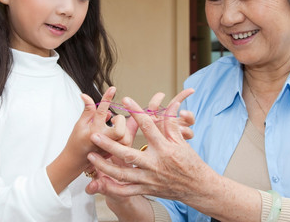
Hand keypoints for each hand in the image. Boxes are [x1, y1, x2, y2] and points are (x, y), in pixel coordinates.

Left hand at [86, 88, 208, 203]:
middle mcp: (155, 164)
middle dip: (110, 145)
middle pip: (129, 154)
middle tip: (94, 135)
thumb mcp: (181, 141)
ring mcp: (149, 179)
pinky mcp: (146, 190)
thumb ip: (171, 123)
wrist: (197, 188)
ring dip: (105, 166)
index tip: (126, 99)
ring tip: (91, 157)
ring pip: (123, 174)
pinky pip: (126, 191)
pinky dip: (112, 187)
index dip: (137, 112)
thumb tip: (171, 103)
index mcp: (165, 149)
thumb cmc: (190, 162)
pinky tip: (100, 180)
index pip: (149, 127)